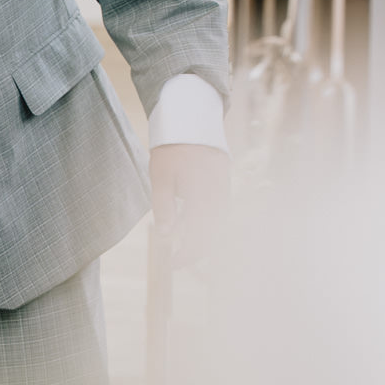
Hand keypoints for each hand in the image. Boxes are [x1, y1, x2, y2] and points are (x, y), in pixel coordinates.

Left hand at [150, 143, 228, 267]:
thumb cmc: (171, 149)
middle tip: (177, 262)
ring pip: (218, 222)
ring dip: (203, 238)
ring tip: (183, 249)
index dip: (188, 251)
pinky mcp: (223, 183)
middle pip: (213, 231)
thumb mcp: (160, 179)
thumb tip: (167, 236)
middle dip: (196, 250)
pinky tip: (191, 229)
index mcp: (203, 192)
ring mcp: (224, 187)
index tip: (173, 264)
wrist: (192, 120)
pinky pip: (218, 210)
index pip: (199, 232)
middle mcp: (219, 192)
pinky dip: (207, 224)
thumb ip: (165, 208)